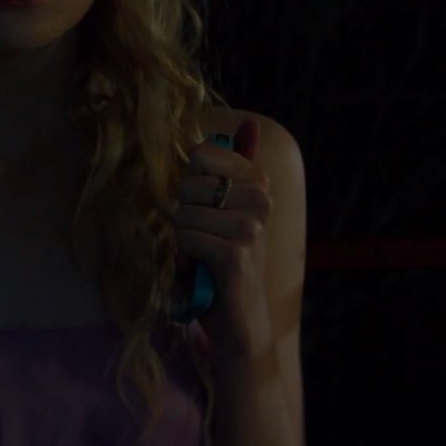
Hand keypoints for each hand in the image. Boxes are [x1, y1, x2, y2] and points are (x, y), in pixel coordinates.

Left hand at [174, 117, 273, 361]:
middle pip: (189, 183)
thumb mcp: (229, 210)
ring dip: (184, 239)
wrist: (240, 322)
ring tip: (203, 256)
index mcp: (259, 184)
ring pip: (184, 213)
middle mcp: (261, 202)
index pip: (203, 153)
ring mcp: (251, 230)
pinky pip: (187, 238)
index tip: (206, 207)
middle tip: (204, 238)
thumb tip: (249, 122)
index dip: (190, 181)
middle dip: (185, 212)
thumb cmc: (227, 262)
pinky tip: (201, 270)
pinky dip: (185, 257)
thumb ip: (235, 166)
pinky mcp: (236, 257)